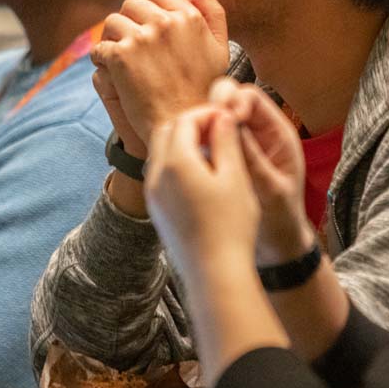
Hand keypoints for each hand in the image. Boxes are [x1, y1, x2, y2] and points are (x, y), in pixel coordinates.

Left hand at [91, 0, 229, 145]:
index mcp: (188, 16)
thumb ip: (212, 10)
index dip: (151, 11)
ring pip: (112, 22)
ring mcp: (141, 38)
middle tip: (132, 44)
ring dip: (113, 38)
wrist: (184, 123)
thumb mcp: (220, 47)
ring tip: (120, 57)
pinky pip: (100, 47)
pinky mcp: (121, 57)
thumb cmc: (204, 88)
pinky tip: (112, 71)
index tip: (150, 30)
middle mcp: (165, 22)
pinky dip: (101, 58)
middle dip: (129, 22)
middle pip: (131, 4)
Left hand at [145, 107, 259, 273]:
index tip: (227, 118)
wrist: (214, 273)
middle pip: (167, 132)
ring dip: (183, 144)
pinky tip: (203, 177)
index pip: (185, 120)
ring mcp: (153, 194)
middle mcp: (156, 175)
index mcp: (176, 162)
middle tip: (218, 131)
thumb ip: (226, 140)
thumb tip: (222, 115)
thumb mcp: (235, 177)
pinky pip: (161, 175)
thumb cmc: (231, 225)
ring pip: (162, 154)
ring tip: (213, 152)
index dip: (207, 114)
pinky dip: (178, 165)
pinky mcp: (156, 211)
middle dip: (190, 125)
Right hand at [208, 79, 315, 264]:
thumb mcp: (272, 190)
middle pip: (230, 99)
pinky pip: (206, 139)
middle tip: (202, 124)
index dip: (234, 100)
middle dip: (214, 106)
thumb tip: (232, 125)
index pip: (252, 98)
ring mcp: (237, 144)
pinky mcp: (222, 158)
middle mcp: (256, 132)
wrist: (276, 246)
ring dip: (202, 124)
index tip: (224, 116)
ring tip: (191, 139)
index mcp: (277, 133)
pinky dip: (196, 141)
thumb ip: (255, 159)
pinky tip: (187, 153)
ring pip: (214, 118)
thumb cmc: (281, 219)